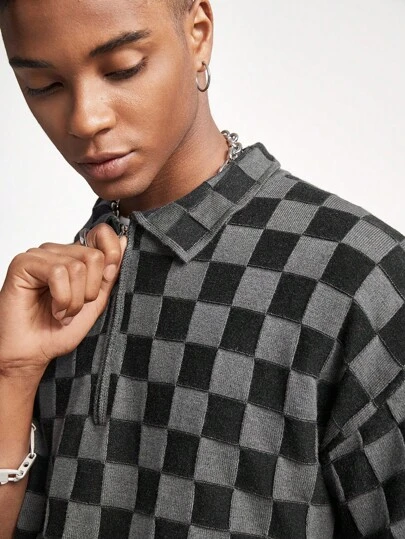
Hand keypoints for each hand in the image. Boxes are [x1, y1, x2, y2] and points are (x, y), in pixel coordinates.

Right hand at [0, 223, 126, 379]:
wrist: (34, 353)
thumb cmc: (59, 330)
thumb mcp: (96, 301)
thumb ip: (109, 273)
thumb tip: (123, 241)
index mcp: (76, 257)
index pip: (102, 233)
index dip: (112, 255)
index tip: (107, 278)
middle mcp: (58, 252)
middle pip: (94, 256)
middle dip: (90, 290)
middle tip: (75, 307)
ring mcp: (40, 255)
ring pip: (77, 266)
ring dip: (74, 300)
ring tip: (63, 312)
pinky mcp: (24, 263)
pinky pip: (57, 272)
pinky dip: (61, 298)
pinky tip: (54, 309)